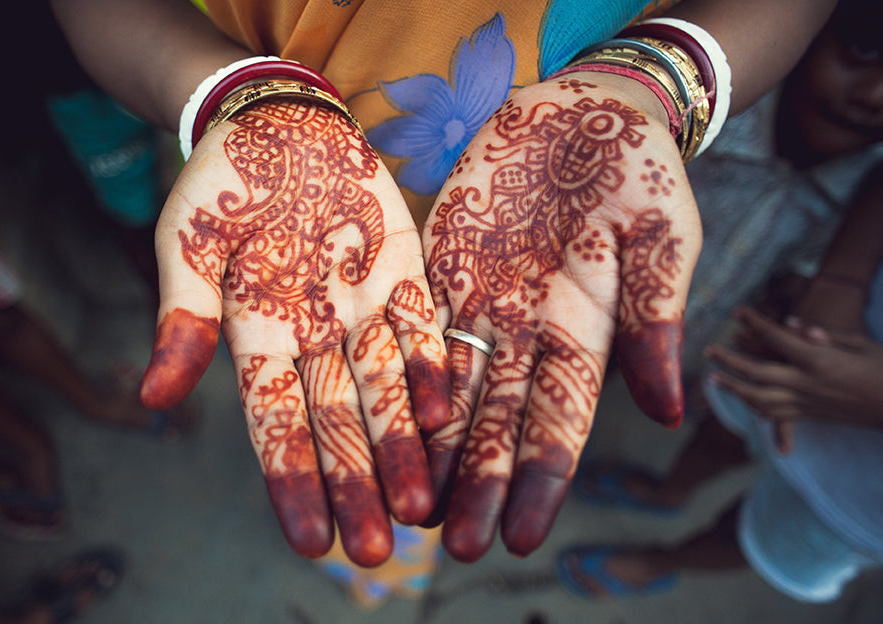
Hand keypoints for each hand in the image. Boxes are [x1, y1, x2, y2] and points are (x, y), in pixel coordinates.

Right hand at [140, 100, 449, 566]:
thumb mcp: (187, 243)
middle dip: (356, 485)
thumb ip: (181, 317)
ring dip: (403, 447)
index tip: (312, 542)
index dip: (292, 482)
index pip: (275, 424)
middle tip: (377, 552)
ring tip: (421, 507)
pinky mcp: (403, 276)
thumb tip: (154, 397)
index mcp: (257, 337)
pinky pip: (421, 331)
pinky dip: (432, 369)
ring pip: (386, 391)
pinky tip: (445, 415)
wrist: (278, 125)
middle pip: (338, 424)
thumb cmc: (222, 183)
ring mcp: (362, 310)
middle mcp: (314, 337)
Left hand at [422, 72, 700, 560]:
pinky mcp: (445, 268)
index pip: (562, 421)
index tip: (522, 538)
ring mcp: (484, 303)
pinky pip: (419, 329)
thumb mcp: (662, 238)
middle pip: (500, 420)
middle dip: (479, 482)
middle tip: (453, 545)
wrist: (585, 109)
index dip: (541, 479)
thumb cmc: (638, 170)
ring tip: (411, 504)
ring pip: (452, 388)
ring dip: (435, 446)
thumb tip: (669, 413)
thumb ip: (656, 320)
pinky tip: (383, 418)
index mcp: (588, 332)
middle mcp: (531, 332)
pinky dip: (404, 375)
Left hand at [707, 306, 882, 453]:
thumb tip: (792, 324)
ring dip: (733, 388)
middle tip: (708, 350)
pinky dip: (755, 407)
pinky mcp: (811, 416)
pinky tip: (743, 400)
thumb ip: (822, 335)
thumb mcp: (859, 344)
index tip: (737, 311)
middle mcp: (808, 383)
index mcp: (820, 360)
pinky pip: (775, 414)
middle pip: (756, 372)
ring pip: (759, 399)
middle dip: (728, 361)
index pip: (777, 339)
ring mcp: (808, 403)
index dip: (754, 323)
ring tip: (713, 378)